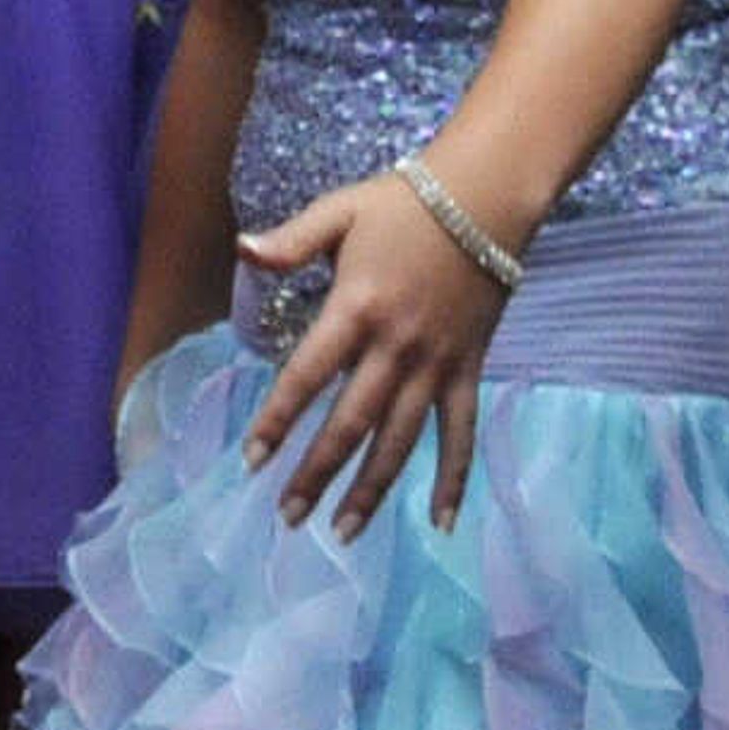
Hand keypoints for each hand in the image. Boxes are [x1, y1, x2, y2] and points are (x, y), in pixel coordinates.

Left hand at [234, 170, 514, 536]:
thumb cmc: (405, 202)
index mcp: (357, 308)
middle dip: (317, 472)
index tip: (253, 459)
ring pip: (401, 440)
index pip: (308, 375)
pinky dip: (454, 478)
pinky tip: (441, 521)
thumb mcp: (340, 211)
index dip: (279, 419)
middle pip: (351, 422)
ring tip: (341, 530)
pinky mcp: (468, 370)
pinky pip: (460, 433)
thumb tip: (242, 250)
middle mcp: (397, 346)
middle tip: (288, 516)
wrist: (486, 199)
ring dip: (371, 489)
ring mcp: (436, 364)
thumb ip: (291, 240)